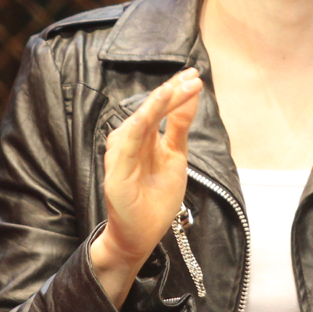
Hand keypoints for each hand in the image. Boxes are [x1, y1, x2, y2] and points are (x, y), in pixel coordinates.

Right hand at [91, 68, 202, 306]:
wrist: (141, 235)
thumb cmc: (156, 199)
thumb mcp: (176, 157)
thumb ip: (179, 127)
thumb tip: (190, 96)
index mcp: (143, 138)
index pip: (159, 108)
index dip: (176, 91)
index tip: (196, 76)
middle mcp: (129, 141)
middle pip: (150, 109)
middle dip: (172, 90)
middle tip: (192, 75)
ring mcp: (120, 154)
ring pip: (140, 119)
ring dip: (159, 101)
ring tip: (177, 86)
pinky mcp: (116, 169)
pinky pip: (128, 139)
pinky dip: (141, 121)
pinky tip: (154, 108)